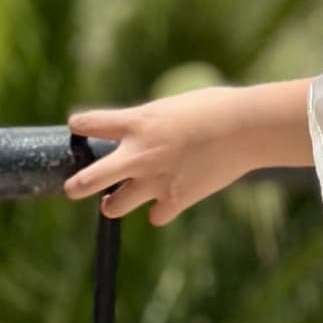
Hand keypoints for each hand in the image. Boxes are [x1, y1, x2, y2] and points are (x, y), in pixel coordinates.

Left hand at [65, 79, 311, 224]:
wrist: (248, 127)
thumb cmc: (217, 107)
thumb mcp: (174, 106)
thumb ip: (151, 124)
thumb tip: (142, 136)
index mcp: (137, 122)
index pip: (89, 124)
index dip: (81, 125)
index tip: (79, 126)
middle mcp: (138, 154)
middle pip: (87, 181)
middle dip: (76, 186)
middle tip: (74, 188)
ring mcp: (155, 180)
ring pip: (113, 206)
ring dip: (114, 202)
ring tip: (119, 198)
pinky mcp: (176, 199)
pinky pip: (155, 216)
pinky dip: (161, 210)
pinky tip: (169, 200)